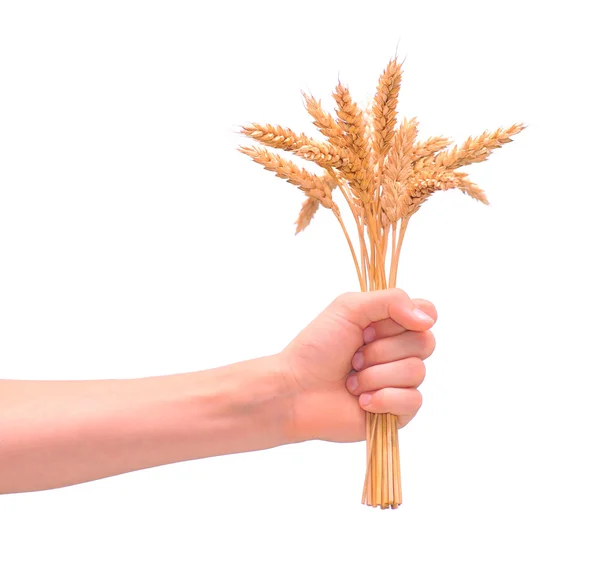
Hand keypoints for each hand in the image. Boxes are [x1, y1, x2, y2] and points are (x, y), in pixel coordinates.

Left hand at [280, 289, 436, 442]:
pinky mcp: (397, 411)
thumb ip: (391, 301)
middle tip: (354, 355)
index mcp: (389, 324)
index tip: (374, 326)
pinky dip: (383, 398)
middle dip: (383, 349)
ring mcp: (399, 382)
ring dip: (376, 375)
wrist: (296, 390)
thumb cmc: (317, 348)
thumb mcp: (349, 308)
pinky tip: (361, 401)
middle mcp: (398, 351)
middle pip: (425, 343)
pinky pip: (413, 400)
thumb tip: (428, 319)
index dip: (407, 319)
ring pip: (417, 372)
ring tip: (351, 381)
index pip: (427, 313)